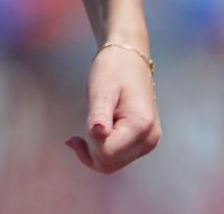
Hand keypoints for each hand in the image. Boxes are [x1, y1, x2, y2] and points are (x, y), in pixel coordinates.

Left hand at [65, 45, 160, 172]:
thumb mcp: (101, 89)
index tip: (77, 131)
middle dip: (90, 153)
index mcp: (140, 125)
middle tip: (74, 137)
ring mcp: (149, 142)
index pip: (107, 154)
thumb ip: (99, 113)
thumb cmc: (113, 69)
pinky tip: (93, 137)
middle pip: (111, 164)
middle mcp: (149, 139)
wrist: (129, 58)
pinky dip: (103, 151)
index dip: (89, 145)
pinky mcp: (143, 141)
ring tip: (82, 135)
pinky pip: (119, 157)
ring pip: (115, 164)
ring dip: (95, 153)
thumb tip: (98, 134)